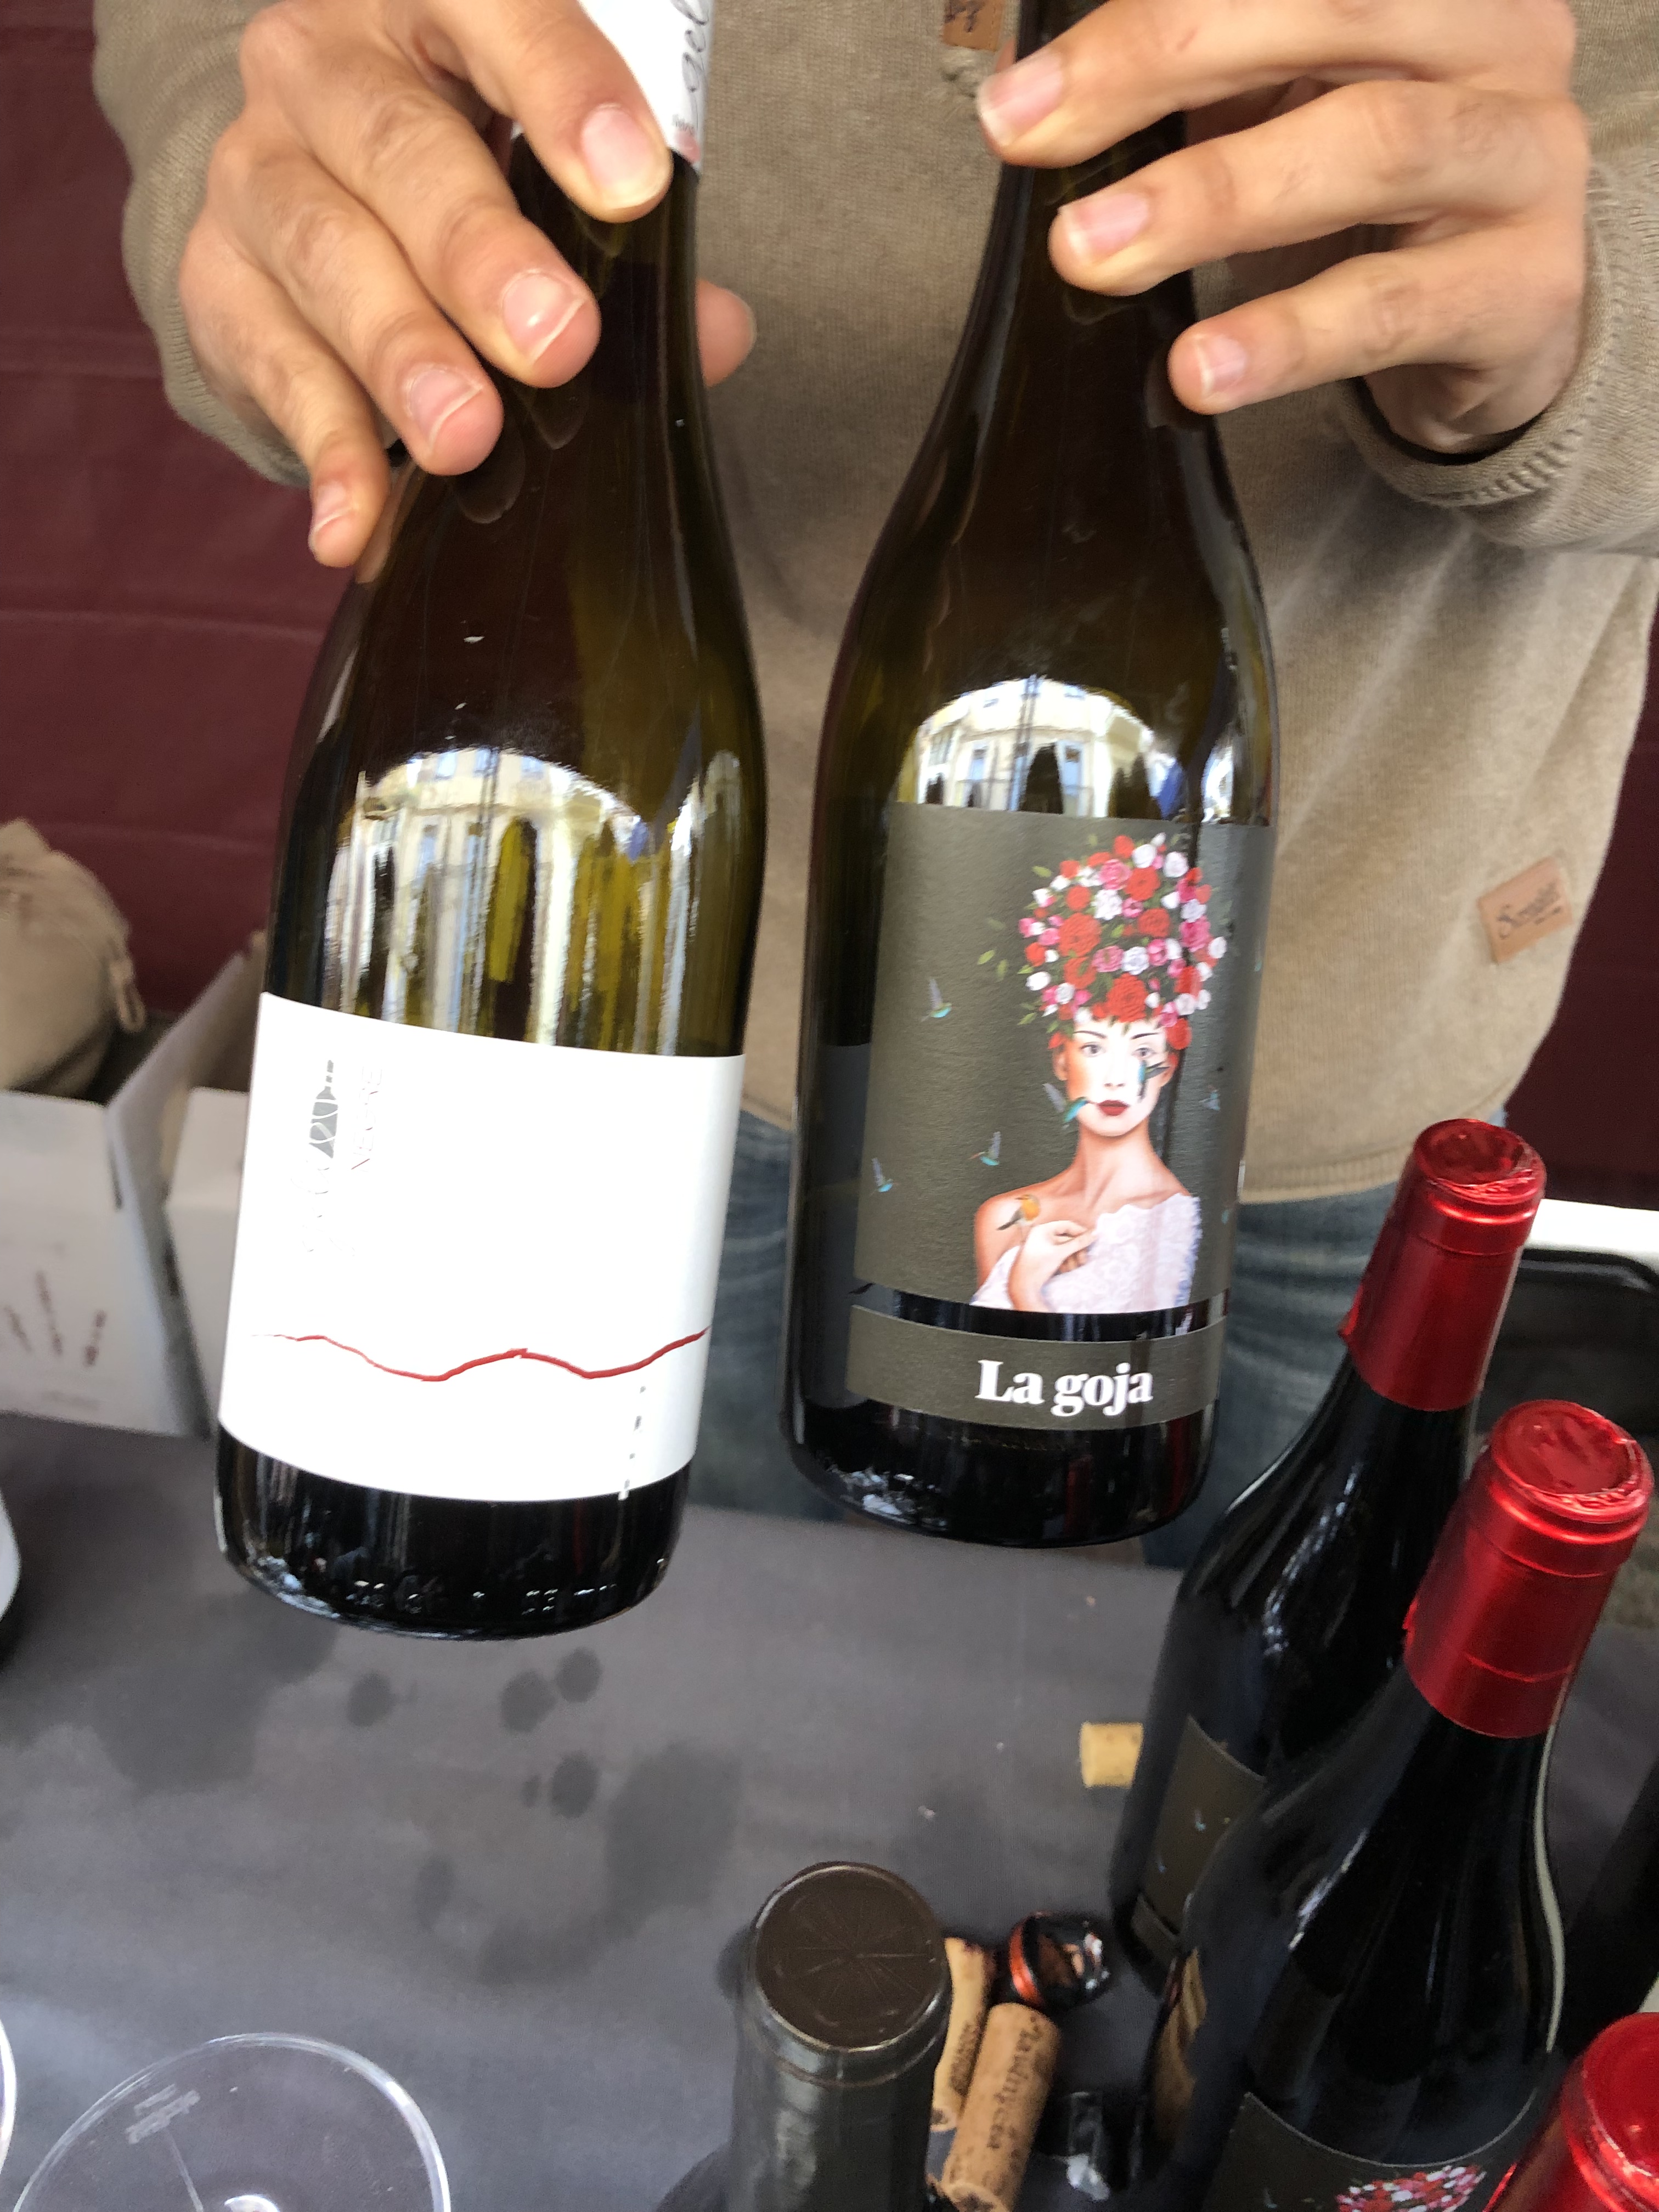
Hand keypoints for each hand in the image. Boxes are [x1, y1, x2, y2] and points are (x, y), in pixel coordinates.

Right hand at [181, 0, 754, 566]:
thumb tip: (718, 332)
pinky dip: (326, 452)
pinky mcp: (218, 285)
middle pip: (401, 153)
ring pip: (330, 256)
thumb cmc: (459, 175)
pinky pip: (277, 371)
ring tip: (465, 437)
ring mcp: (258, 176)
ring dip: (403, 356)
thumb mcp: (549, 181)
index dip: (563, 91)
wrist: (303, 206)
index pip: (496, 15)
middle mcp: (323, 70)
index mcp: (427, 9)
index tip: (634, 187)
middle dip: (481, 256)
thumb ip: (635, 253)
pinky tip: (359, 519)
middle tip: (556, 342)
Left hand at [977, 0, 1589, 452]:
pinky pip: (1390, 307)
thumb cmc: (1374, 194)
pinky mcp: (1527, 286)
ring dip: (1213, 200)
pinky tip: (1200, 368)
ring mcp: (1527, 159)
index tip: (1025, 96)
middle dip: (1163, 68)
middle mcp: (1502, 40)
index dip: (1152, 18)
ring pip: (1372, 150)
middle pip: (1333, 15)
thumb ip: (1206, 76)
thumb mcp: (1294, 102)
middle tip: (1033, 143)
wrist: (1501, 318)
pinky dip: (1285, 339)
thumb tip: (1043, 100)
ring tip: (1093, 255)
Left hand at [1009, 1218, 1091, 1308]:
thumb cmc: (1039, 1265)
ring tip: (1073, 1267)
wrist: (1023, 1285)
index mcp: (1043, 1229)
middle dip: (1076, 1250)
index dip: (1080, 1232)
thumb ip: (1079, 1242)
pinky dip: (1064, 1262)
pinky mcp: (1043, 1257)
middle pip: (1067, 1239)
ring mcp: (1042, 1247)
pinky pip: (1058, 1256)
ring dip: (1071, 1258)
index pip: (1067, 1225)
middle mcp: (1042, 1236)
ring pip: (1064, 1249)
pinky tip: (1065, 1270)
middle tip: (1083, 1260)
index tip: (1091, 1240)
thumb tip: (1096, 1232)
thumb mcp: (1061, 1252)